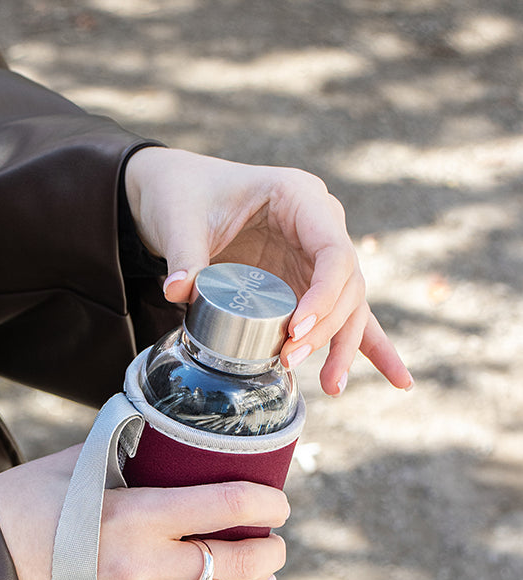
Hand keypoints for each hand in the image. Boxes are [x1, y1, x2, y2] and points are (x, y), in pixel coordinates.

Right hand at [0, 453, 288, 579]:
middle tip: (277, 543)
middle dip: (270, 553)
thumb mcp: (78, 464)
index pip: (226, 506)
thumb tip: (162, 434)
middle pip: (233, 562)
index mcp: (138, 512)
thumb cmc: (25, 503)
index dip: (266, 504)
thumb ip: (126, 451)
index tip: (277, 504)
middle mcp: (144, 563)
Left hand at [124, 147, 412, 396]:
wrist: (182, 193)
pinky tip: (400, 381)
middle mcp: (320, 225)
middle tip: (290, 362)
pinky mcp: (308, 281)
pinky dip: (369, 348)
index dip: (323, 296)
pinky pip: (347, 315)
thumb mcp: (180, 220)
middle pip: (346, 285)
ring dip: (345, 347)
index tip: (294, 330)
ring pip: (350, 305)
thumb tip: (178, 291)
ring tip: (333, 386)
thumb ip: (184, 255)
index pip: (334, 252)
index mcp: (300, 198)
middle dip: (326, 330)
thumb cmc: (186, 196)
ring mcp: (317, 255)